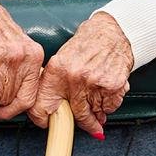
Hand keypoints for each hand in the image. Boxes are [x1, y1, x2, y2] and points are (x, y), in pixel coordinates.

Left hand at [30, 12, 134, 137]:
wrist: (109, 31)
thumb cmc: (85, 47)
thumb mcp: (60, 62)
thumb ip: (53, 87)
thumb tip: (48, 116)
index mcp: (56, 71)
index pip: (42, 108)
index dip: (44, 120)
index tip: (52, 124)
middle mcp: (75, 78)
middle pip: (77, 116)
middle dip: (85, 122)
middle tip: (90, 124)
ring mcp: (94, 82)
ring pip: (95, 113)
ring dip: (98, 112)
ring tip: (100, 96)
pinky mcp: (113, 85)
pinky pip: (110, 107)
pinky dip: (110, 104)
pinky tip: (108, 90)